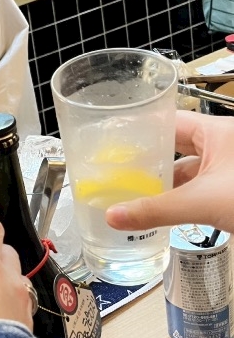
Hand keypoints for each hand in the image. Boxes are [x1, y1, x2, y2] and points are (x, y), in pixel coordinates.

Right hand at [106, 110, 233, 234]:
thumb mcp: (203, 201)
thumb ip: (157, 209)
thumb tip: (115, 215)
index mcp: (217, 131)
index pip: (167, 123)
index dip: (140, 132)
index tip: (114, 144)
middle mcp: (224, 144)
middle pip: (175, 146)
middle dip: (149, 162)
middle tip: (119, 172)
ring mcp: (228, 168)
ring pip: (188, 169)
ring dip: (165, 182)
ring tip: (135, 193)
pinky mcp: (230, 189)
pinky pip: (199, 187)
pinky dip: (181, 197)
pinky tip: (163, 209)